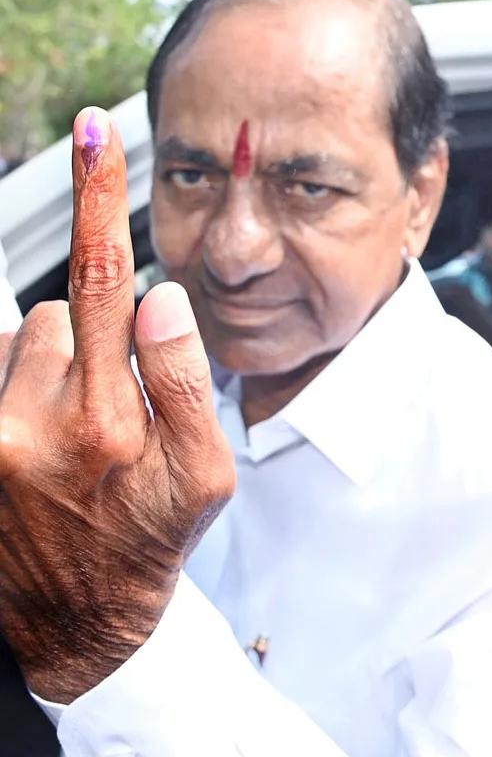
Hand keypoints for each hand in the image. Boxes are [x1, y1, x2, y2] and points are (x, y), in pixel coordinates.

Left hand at [0, 108, 235, 703]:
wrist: (71, 625)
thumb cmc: (146, 546)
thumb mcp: (206, 480)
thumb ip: (189, 382)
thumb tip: (159, 297)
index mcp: (112, 425)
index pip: (109, 283)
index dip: (102, 199)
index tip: (97, 132)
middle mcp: (34, 425)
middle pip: (64, 313)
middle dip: (94, 342)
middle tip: (110, 414)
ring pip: (23, 343)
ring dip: (53, 370)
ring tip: (72, 440)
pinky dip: (19, 390)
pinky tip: (38, 445)